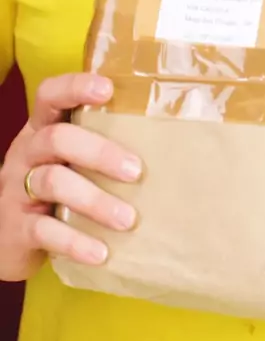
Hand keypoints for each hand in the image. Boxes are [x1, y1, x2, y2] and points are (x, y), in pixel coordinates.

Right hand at [0, 73, 141, 281]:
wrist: (4, 238)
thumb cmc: (51, 193)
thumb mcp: (67, 164)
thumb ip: (100, 151)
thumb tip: (172, 149)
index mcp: (42, 132)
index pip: (50, 96)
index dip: (75, 87)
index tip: (108, 89)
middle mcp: (28, 154)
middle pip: (58, 139)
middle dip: (100, 152)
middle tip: (136, 172)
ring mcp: (18, 190)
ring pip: (53, 182)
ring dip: (95, 200)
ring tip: (128, 220)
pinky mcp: (17, 228)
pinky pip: (44, 231)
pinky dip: (75, 242)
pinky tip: (101, 253)